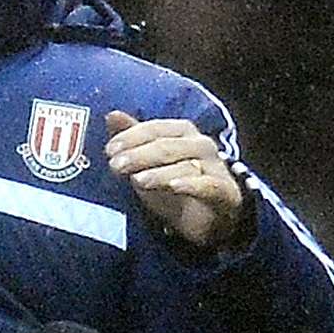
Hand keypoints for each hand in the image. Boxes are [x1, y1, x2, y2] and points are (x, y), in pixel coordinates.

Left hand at [104, 111, 244, 251]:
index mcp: (183, 132)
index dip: (131, 136)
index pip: (155, 129)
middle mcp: (200, 145)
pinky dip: (190, 185)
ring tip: (137, 180)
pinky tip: (173, 187)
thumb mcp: (148, 163)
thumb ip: (133, 140)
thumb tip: (112, 114)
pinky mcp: (223, 191)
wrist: (207, 218)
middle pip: (167, 146)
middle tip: (115, 166)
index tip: (110, 150)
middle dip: (139, 155)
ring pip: (185, 166)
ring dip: (158, 172)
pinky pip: (207, 185)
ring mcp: (214, 167)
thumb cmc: (175, 185)